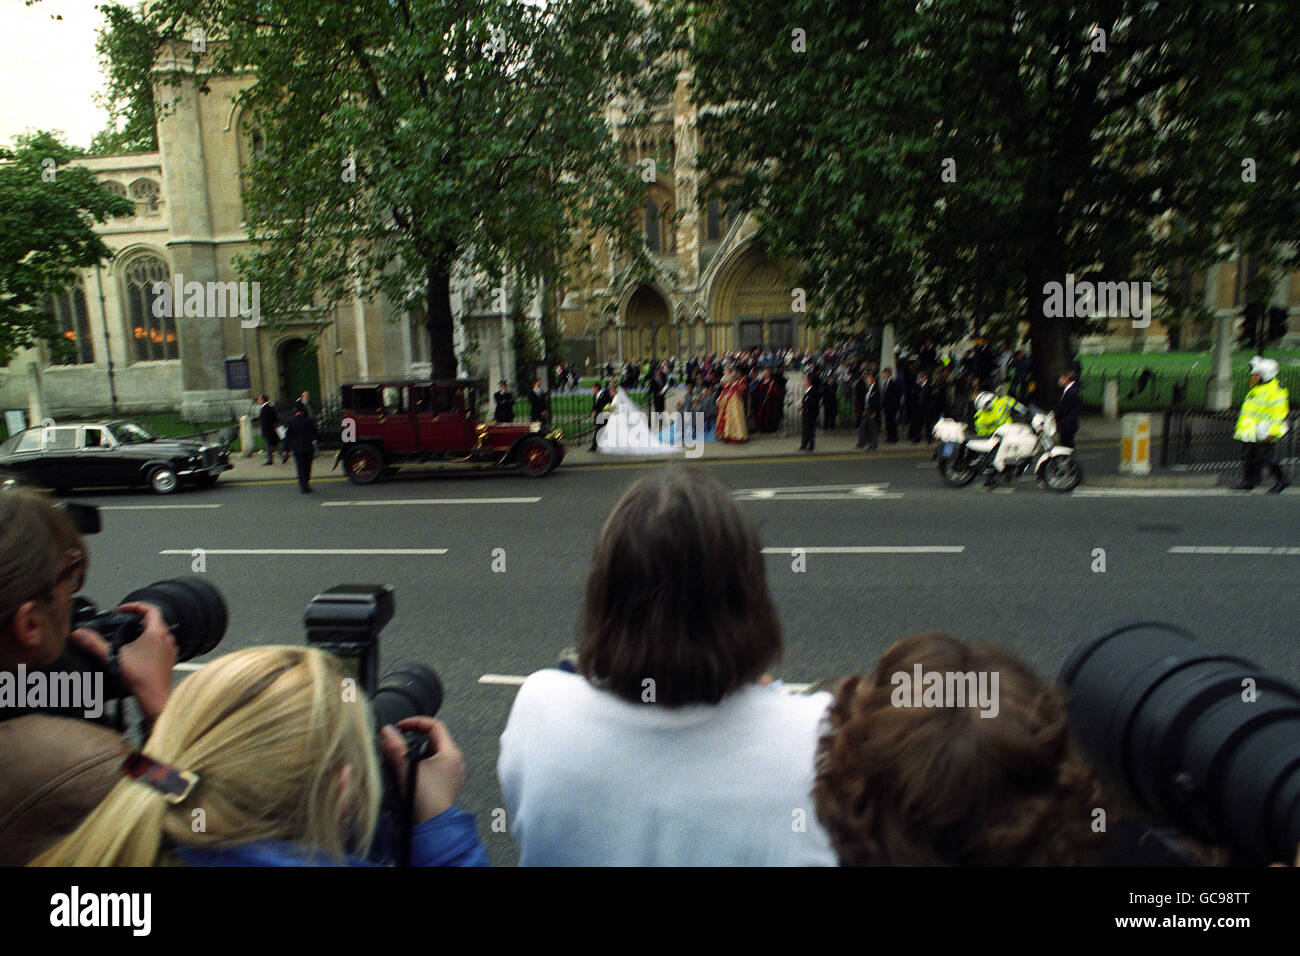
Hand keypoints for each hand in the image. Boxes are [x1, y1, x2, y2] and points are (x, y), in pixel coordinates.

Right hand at [68, 602, 176, 718]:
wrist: (154, 697)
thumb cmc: (141, 678)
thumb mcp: (113, 657)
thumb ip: (94, 644)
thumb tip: (79, 634)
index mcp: (156, 633)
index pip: (150, 609)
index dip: (136, 606)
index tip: (124, 609)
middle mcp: (167, 639)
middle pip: (155, 620)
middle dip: (139, 619)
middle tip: (126, 621)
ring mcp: (170, 649)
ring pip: (160, 633)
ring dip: (146, 631)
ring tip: (131, 636)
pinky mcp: (170, 659)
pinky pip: (162, 645)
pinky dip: (152, 644)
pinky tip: (140, 652)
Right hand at [379, 718, 465, 822]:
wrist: (434, 826)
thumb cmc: (425, 800)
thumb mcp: (408, 770)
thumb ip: (396, 749)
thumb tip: (387, 731)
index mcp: (450, 752)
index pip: (435, 726)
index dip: (416, 722)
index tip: (401, 726)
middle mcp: (455, 760)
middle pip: (435, 738)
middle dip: (416, 736)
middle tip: (400, 740)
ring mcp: (453, 772)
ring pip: (434, 752)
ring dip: (418, 750)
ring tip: (402, 755)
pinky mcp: (448, 783)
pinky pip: (436, 764)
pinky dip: (423, 762)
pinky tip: (411, 771)